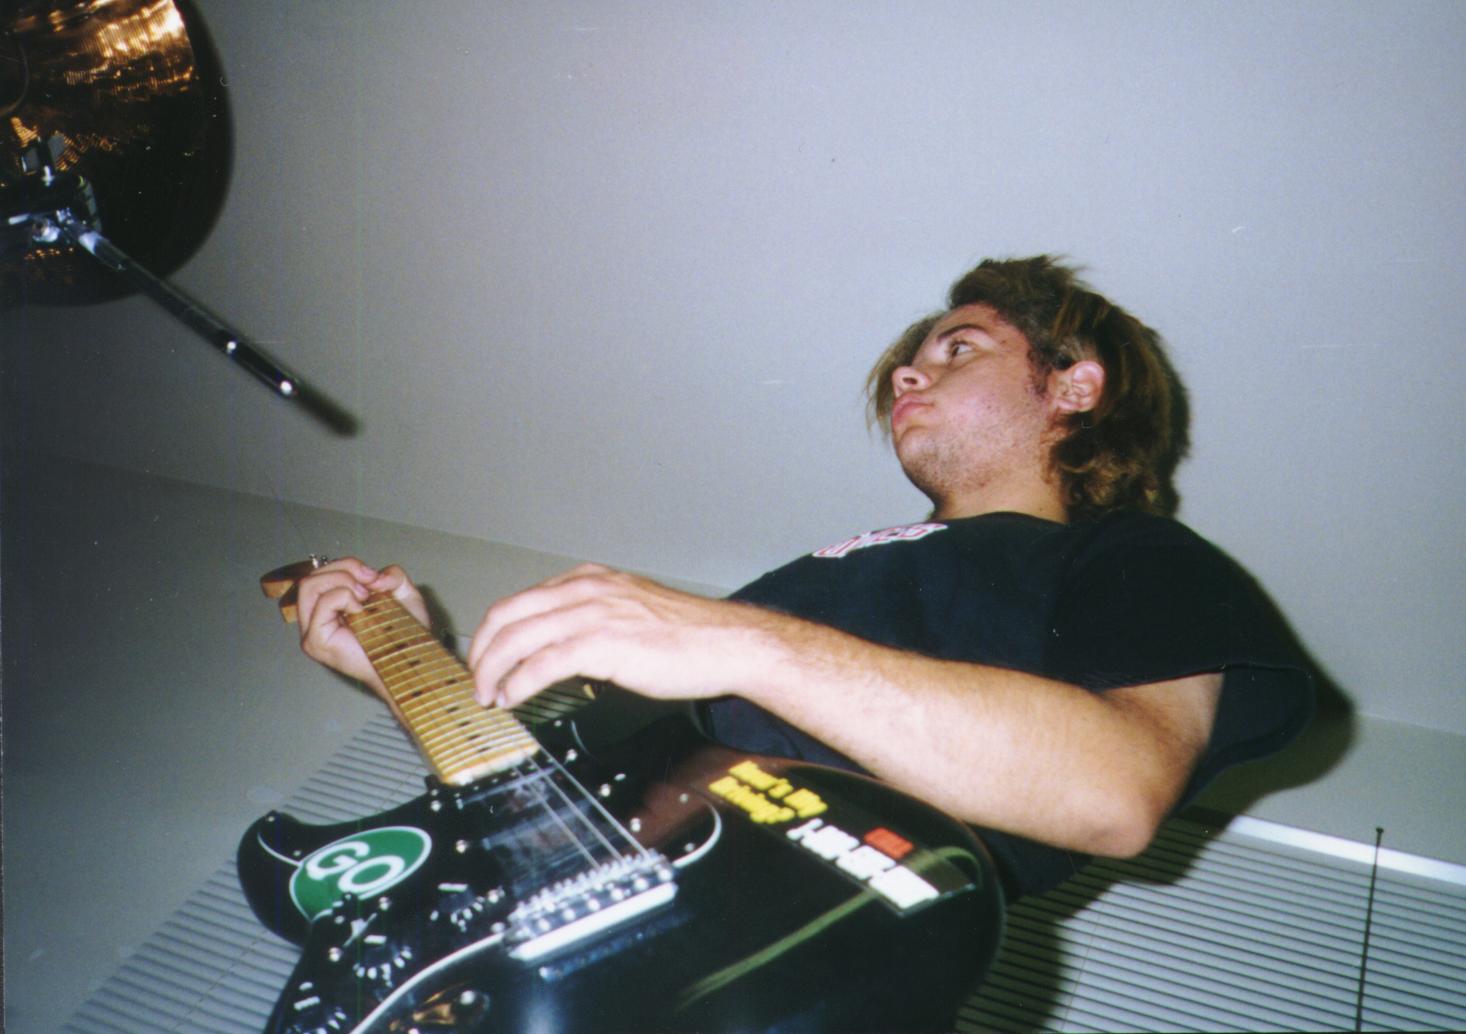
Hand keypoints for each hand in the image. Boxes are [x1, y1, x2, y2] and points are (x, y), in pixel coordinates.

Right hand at [295, 557, 430, 698]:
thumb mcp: (404, 594)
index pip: (321, 574)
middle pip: (311, 577)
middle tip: (370, 584)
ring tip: (364, 598)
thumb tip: (375, 576)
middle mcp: (316, 620)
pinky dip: (343, 596)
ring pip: (309, 585)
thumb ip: (392, 575)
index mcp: (330, 609)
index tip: (374, 577)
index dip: (348, 565)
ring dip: (342, 581)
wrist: (410, 663)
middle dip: (344, 569)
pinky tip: (360, 610)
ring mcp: (313, 632)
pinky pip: (321, 603)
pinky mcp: (316, 641)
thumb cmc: (404, 638)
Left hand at [466, 563, 781, 708]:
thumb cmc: (688, 635)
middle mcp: (586, 588)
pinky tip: (513, 698)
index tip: (486, 657)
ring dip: (494, 671)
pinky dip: (519, 683)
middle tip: (477, 681)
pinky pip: (543, 663)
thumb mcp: (631, 611)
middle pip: (509, 615)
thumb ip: (595, 620)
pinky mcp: (603, 643)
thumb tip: (566, 652)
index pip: (521, 600)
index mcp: (590, 579)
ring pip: (519, 638)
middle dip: (482, 651)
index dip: (494, 632)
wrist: (726, 643)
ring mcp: (593, 613)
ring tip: (488, 696)